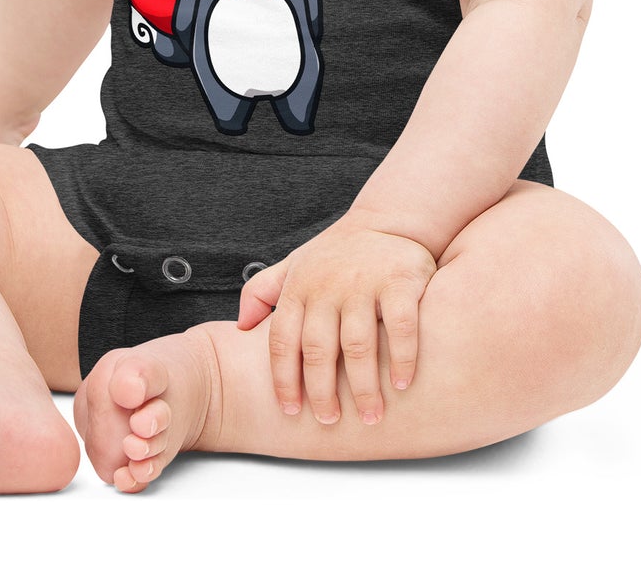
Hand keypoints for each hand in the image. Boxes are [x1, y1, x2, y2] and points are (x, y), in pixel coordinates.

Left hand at [236, 215, 436, 425]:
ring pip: (358, 345)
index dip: (283, 379)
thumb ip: (263, 291)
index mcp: (299, 287)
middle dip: (321, 392)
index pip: (282, 340)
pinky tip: (400, 384)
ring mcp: (364, 284)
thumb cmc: (335, 253)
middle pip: (317, 349)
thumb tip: (239, 326)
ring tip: (369, 416)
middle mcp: (327, 286)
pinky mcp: (400, 282)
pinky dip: (402, 359)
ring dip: (364, 387)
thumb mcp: (293, 264)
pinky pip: (401, 328)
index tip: (290, 411)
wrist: (387, 218)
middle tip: (329, 422)